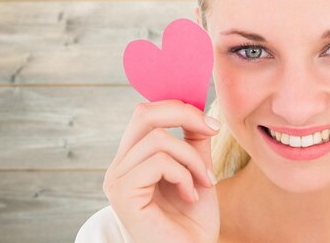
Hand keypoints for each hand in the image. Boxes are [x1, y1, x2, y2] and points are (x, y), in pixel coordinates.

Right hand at [103, 100, 219, 242]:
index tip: (211, 123)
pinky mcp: (123, 194)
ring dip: (192, 159)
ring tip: (203, 183)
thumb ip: (194, 142)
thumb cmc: (192, 222)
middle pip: (144, 114)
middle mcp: (120, 166)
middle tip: (212, 130)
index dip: (179, 107)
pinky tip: (190, 196)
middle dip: (184, 114)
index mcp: (134, 158)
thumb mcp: (198, 171)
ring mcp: (117, 179)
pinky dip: (184, 175)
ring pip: (159, 139)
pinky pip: (159, 162)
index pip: (147, 113)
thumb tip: (200, 112)